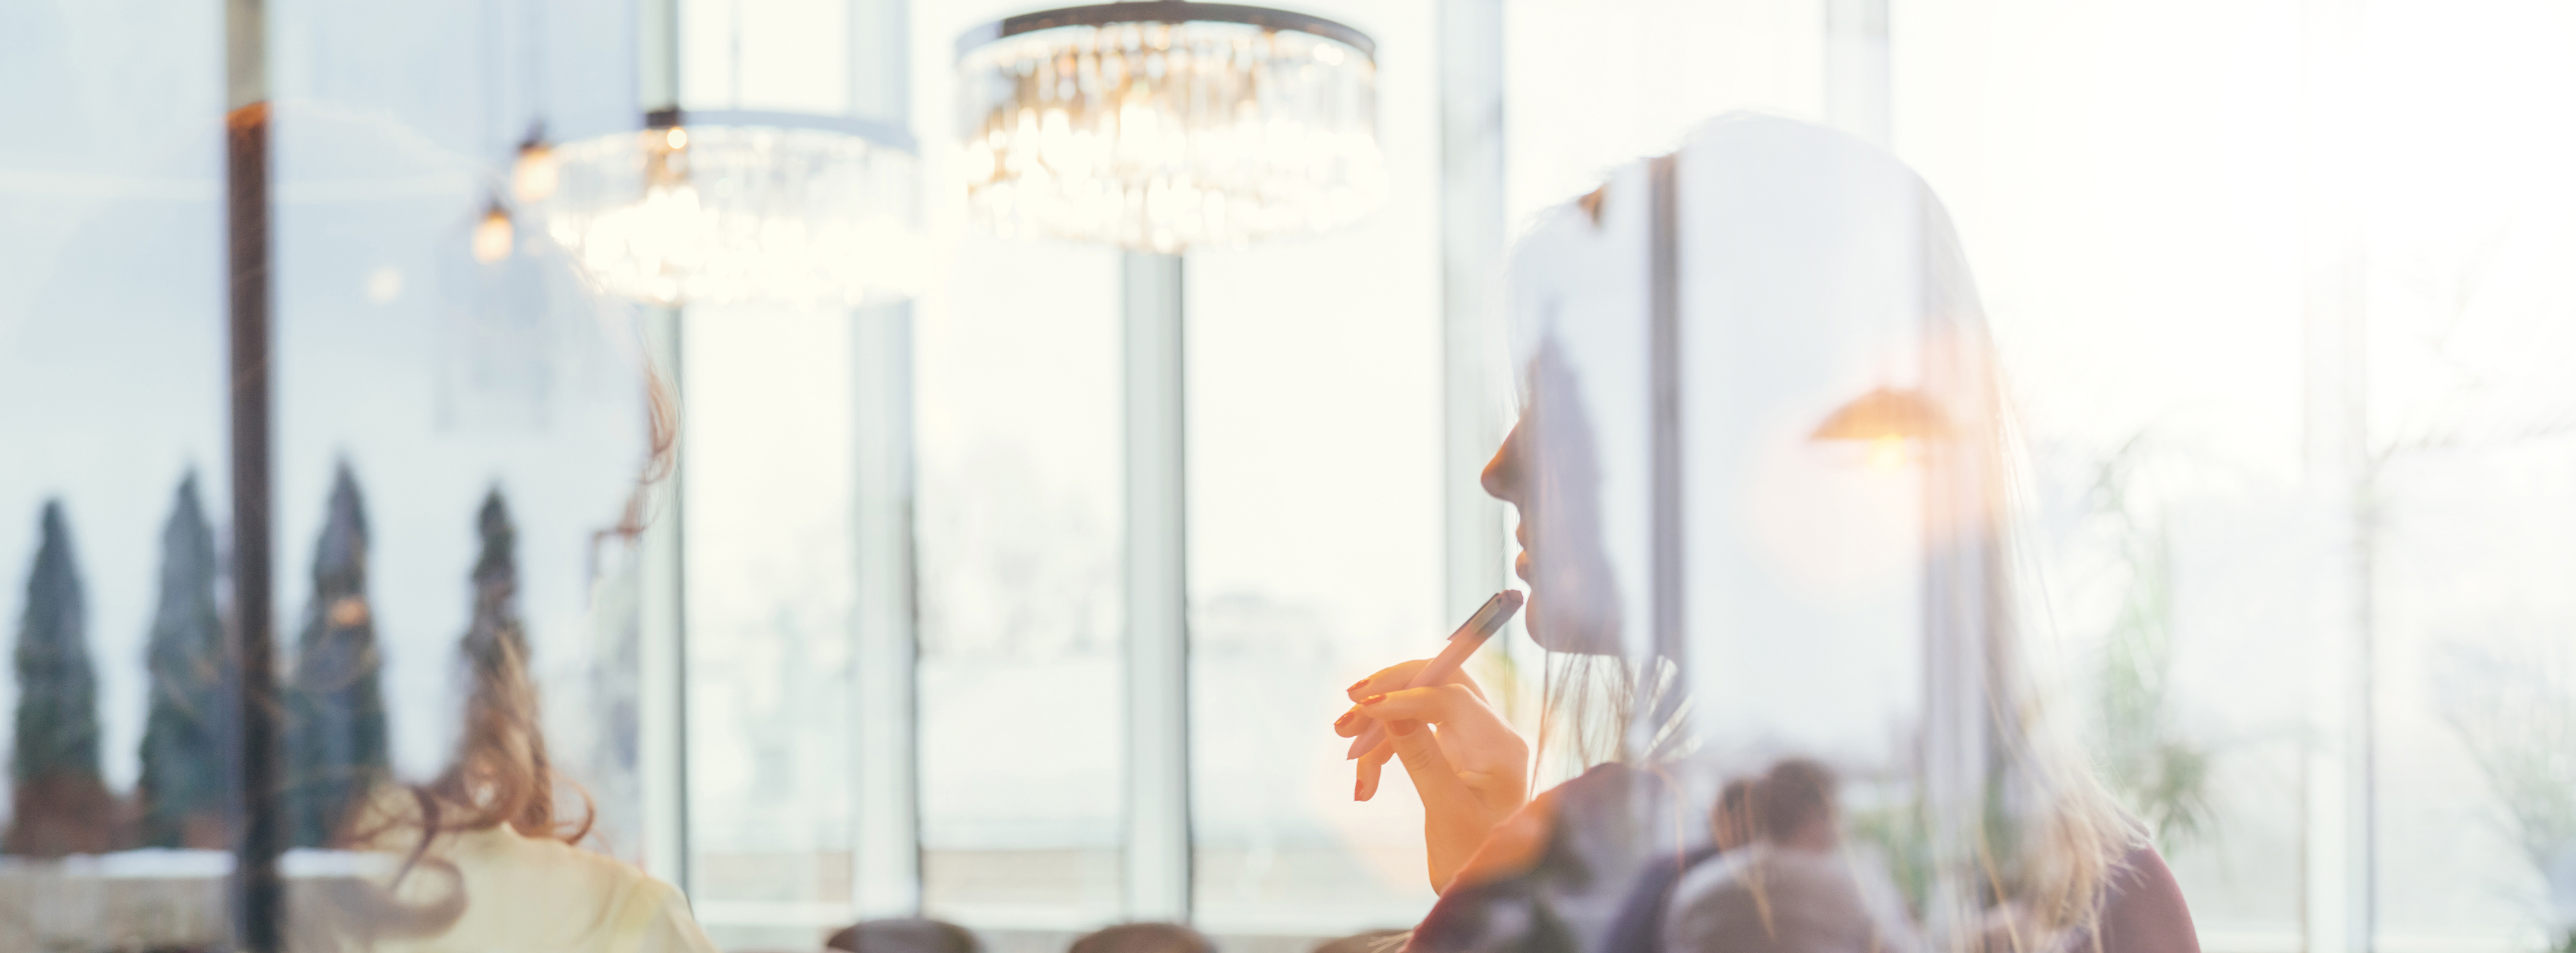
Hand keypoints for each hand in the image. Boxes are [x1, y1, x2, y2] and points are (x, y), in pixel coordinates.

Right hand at [1333, 659, 1530, 892]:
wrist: (1489, 891)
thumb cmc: (1476, 860)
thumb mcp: (1446, 810)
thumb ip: (1421, 756)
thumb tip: (1388, 710)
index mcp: (1501, 746)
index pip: (1452, 697)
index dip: (1405, 698)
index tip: (1363, 710)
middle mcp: (1491, 734)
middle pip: (1439, 682)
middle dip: (1390, 693)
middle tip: (1349, 714)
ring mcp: (1472, 742)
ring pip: (1419, 706)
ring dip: (1380, 727)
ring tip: (1349, 756)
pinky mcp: (1454, 753)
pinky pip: (1413, 732)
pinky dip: (1384, 749)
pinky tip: (1365, 785)